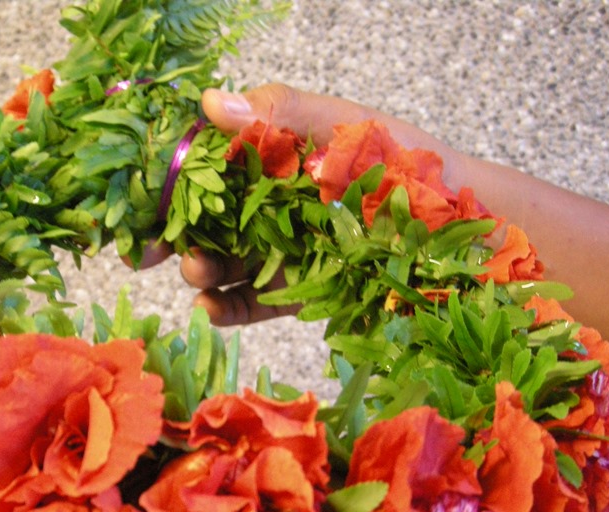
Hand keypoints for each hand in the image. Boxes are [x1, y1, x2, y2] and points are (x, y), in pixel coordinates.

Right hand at [142, 84, 460, 326]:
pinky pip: (252, 301)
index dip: (168, 178)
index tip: (138, 196)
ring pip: (223, 260)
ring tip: (196, 272)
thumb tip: (207, 103)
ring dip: (199, 268)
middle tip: (147, 250)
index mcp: (276, 155)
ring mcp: (284, 248)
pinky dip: (226, 308)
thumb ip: (281, 114)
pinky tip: (211, 310)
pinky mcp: (300, 290)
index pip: (208, 162)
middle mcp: (272, 202)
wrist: (470, 232)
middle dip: (172, 231)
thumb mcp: (347, 128)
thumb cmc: (411, 166)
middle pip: (205, 216)